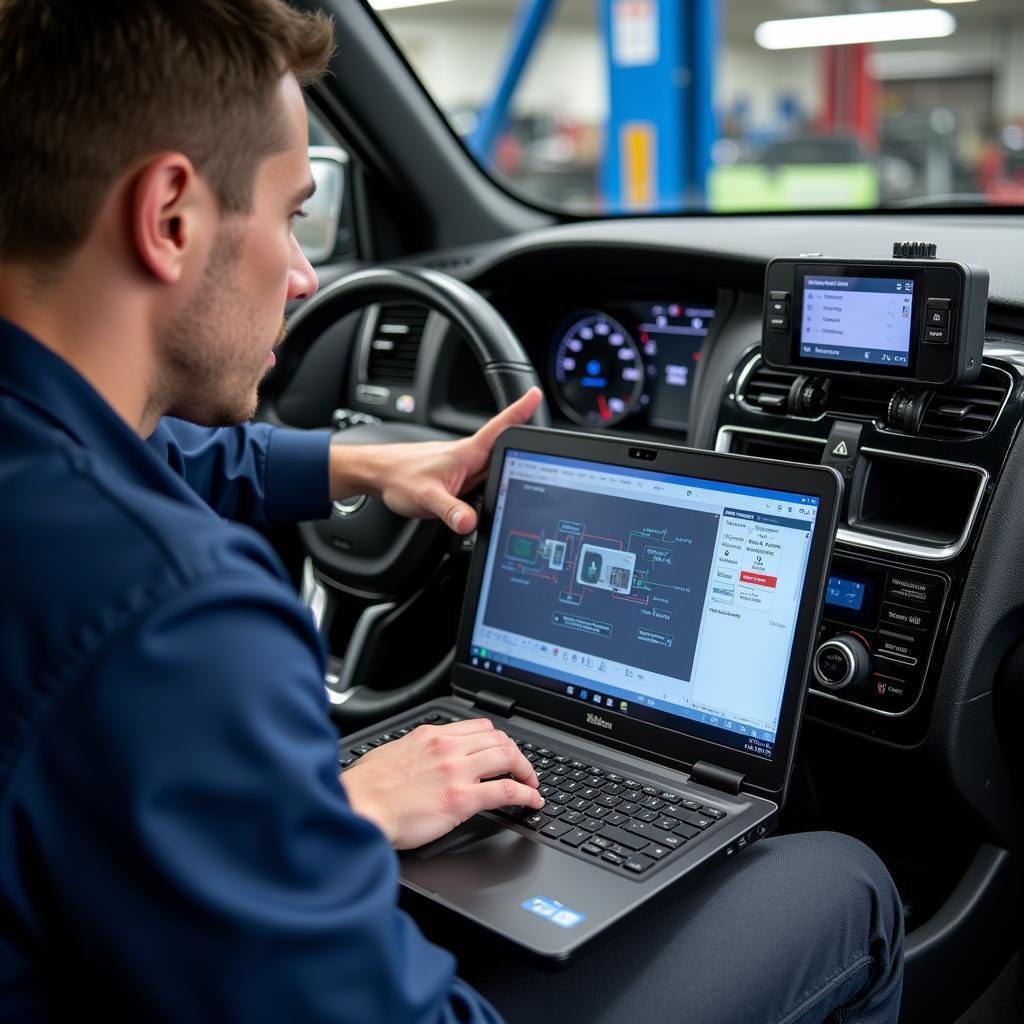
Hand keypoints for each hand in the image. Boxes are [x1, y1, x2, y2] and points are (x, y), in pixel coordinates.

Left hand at [330, 387, 542, 534]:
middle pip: (507, 448)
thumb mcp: (425, 497)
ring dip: (511, 471)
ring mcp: (468, 469)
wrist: (379, 475)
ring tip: (523, 478)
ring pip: (498, 467)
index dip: (520, 410)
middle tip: (546, 450)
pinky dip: (495, 486)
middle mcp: (471, 457)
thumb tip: (469, 522)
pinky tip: (495, 496)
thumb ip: (448, 510)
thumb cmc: (399, 476)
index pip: (500, 427)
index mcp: (468, 453)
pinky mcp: (462, 479)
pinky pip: (486, 481)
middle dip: (527, 448)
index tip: (536, 394)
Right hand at [341, 718, 544, 849]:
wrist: (357, 809)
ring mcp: (456, 771)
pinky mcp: (462, 798)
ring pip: (507, 757)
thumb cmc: (366, 790)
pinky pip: (506, 790)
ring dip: (526, 771)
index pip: (478, 728)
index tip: (504, 752)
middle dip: (516, 754)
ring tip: (531, 784)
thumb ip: (414, 752)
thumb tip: (422, 760)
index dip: (498, 741)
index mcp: (430, 736)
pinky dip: (526, 794)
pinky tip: (532, 802)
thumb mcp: (391, 755)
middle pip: (498, 739)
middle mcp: (446, 747)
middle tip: (522, 770)